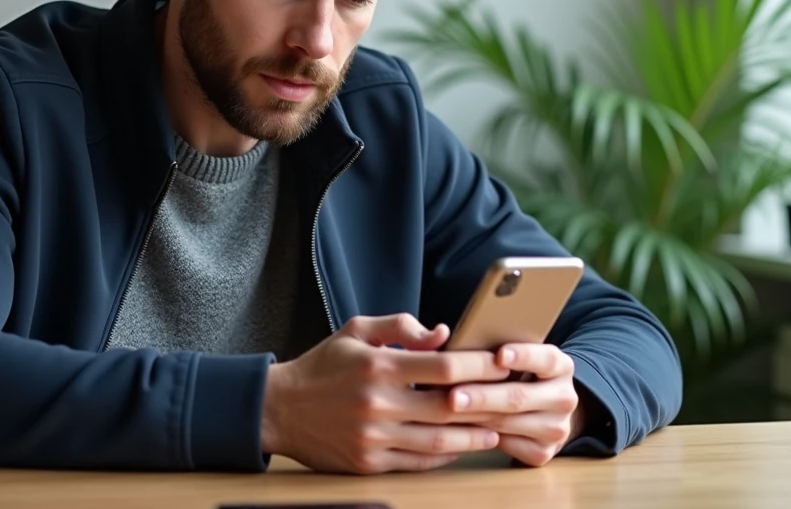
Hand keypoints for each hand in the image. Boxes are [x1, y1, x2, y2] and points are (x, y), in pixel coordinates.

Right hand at [261, 314, 513, 473]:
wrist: (279, 408)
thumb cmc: (323, 366)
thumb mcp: (357, 330)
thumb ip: (401, 326)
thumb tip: (443, 333)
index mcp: (379, 365)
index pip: (444, 366)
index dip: (480, 365)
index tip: (503, 363)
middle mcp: (378, 403)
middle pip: (449, 407)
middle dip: (487, 404)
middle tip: (512, 400)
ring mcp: (374, 437)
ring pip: (438, 442)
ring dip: (473, 438)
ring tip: (496, 431)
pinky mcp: (368, 463)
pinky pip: (417, 464)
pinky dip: (444, 457)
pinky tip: (460, 448)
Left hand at [446, 344, 581, 467]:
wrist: (546, 413)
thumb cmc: (520, 375)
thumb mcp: (519, 357)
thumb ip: (497, 348)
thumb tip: (450, 337)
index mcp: (561, 366)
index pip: (546, 359)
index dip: (523, 356)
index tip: (499, 355)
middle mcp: (564, 398)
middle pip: (520, 397)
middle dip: (483, 397)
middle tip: (453, 396)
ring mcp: (556, 428)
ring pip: (509, 423)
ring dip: (475, 418)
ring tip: (446, 412)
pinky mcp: (544, 453)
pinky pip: (507, 445)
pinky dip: (480, 437)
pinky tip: (459, 428)